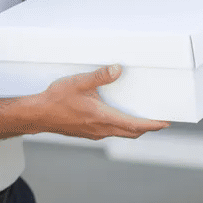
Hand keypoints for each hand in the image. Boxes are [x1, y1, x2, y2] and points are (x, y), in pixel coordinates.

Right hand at [31, 64, 168, 140]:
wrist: (37, 115)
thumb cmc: (56, 100)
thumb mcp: (79, 83)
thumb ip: (99, 76)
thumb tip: (117, 69)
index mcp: (103, 118)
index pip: (135, 125)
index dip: (152, 125)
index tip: (165, 122)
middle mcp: (101, 129)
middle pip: (131, 133)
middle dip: (147, 128)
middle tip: (159, 121)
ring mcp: (94, 133)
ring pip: (121, 133)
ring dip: (134, 128)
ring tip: (142, 119)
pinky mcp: (87, 132)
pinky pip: (110, 132)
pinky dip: (120, 127)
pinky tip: (117, 118)